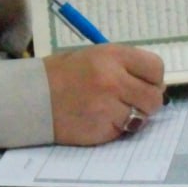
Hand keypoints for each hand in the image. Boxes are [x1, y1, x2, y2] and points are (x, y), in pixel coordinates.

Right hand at [43, 44, 164, 144]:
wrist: (32, 96)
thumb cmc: (63, 73)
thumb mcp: (94, 56)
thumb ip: (124, 66)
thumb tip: (155, 83)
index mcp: (112, 55)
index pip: (155, 68)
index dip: (153, 78)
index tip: (145, 82)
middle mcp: (114, 79)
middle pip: (154, 97)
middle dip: (148, 101)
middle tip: (133, 100)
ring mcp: (109, 107)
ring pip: (142, 117)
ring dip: (133, 116)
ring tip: (114, 110)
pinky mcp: (102, 129)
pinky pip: (123, 131)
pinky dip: (117, 127)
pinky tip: (100, 119)